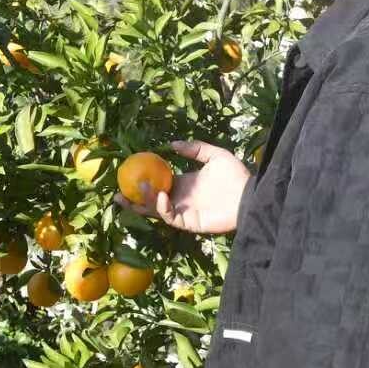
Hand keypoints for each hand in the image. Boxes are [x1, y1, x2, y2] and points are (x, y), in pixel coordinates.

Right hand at [118, 139, 250, 234]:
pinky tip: (161, 195)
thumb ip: (195, 149)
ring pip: (156, 211)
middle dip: (133, 199)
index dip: (143, 180)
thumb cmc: (235, 176)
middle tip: (118, 192)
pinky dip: (163, 208)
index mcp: (183, 183)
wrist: (249, 196)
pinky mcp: (189, 222)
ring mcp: (183, 211)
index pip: (157, 183)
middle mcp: (180, 198)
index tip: (129, 173)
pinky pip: (171, 218)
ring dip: (144, 202)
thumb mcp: (214, 155)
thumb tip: (171, 144)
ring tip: (137, 189)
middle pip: (150, 201)